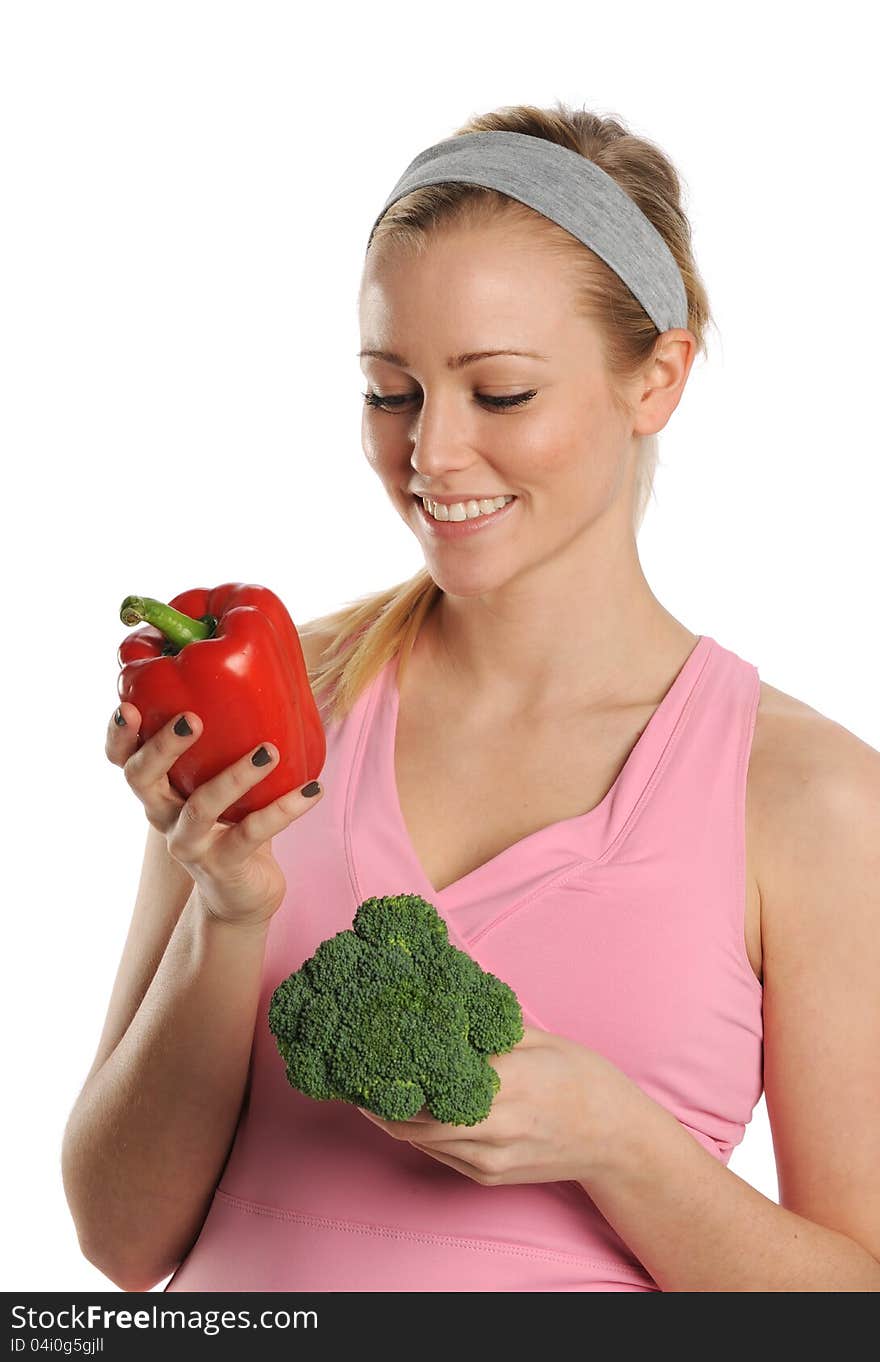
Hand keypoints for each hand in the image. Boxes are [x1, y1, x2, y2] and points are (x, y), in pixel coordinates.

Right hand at [106, 702, 324, 927]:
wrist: (242, 896)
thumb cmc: (231, 822)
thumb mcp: (217, 782)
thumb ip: (224, 742)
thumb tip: (266, 676)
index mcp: (158, 789)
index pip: (122, 760)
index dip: (118, 735)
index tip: (127, 706)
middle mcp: (163, 816)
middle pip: (142, 779)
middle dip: (163, 747)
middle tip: (192, 719)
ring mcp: (190, 844)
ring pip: (200, 807)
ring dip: (235, 776)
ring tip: (269, 750)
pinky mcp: (224, 866)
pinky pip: (253, 834)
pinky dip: (286, 809)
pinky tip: (314, 790)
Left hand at [356, 1024, 639, 1186]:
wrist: (617, 1139)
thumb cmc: (582, 1079)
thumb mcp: (538, 1038)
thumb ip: (488, 1026)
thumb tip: (444, 997)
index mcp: (503, 1082)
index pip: (429, 1078)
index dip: (393, 1067)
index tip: (368, 1047)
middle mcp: (491, 1125)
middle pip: (411, 1117)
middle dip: (378, 1097)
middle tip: (355, 1070)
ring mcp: (488, 1157)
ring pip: (419, 1140)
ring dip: (391, 1117)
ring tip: (369, 1088)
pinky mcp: (488, 1176)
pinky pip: (439, 1154)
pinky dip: (417, 1133)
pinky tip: (406, 1110)